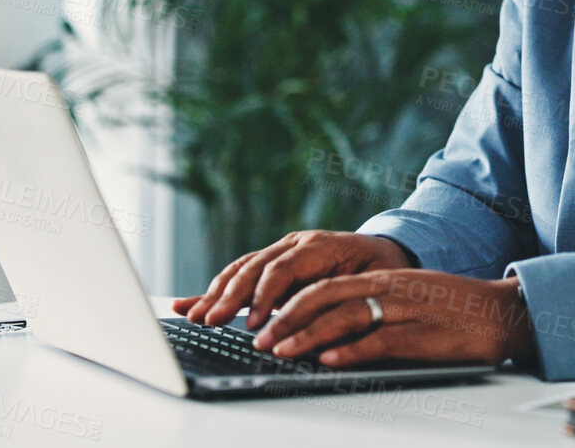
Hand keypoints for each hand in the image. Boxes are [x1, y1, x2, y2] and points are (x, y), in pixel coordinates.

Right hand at [171, 230, 412, 327]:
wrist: (384, 253)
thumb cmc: (381, 273)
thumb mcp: (371, 287)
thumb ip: (341, 303)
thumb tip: (318, 331)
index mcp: (320, 246)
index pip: (283, 270)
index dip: (265, 297)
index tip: (254, 324)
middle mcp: (296, 243)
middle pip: (255, 267)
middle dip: (230, 296)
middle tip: (211, 322)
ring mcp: (282, 250)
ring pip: (242, 269)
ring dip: (216, 293)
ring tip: (195, 316)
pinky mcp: (272, 262)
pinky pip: (241, 273)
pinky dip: (216, 290)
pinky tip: (190, 304)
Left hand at [254, 269, 535, 368]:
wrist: (501, 312)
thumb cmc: (455, 309)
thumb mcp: (409, 299)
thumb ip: (373, 308)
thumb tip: (329, 331)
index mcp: (385, 280)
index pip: (326, 285)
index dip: (291, 302)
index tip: (264, 319)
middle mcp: (390, 290)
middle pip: (327, 297)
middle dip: (288, 318)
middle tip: (260, 338)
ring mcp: (406, 311)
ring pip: (346, 318)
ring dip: (309, 335)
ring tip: (282, 349)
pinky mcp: (422, 336)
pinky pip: (379, 342)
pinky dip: (350, 351)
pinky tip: (328, 361)